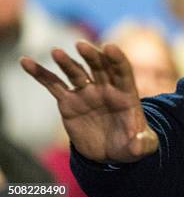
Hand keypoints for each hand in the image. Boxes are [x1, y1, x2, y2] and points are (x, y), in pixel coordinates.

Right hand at [20, 41, 158, 162]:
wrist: (112, 150)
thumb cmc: (132, 144)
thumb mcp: (143, 145)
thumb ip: (144, 143)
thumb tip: (140, 143)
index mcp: (126, 93)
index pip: (123, 71)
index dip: (117, 59)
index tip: (109, 47)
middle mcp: (106, 88)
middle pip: (99, 66)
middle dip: (91, 55)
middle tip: (81, 45)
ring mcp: (87, 93)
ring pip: (76, 72)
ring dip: (66, 62)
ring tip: (56, 51)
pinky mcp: (69, 102)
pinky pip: (53, 85)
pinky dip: (40, 73)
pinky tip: (26, 61)